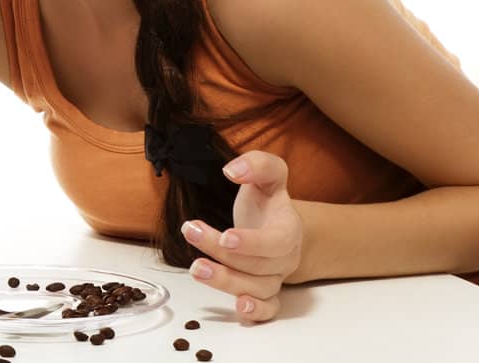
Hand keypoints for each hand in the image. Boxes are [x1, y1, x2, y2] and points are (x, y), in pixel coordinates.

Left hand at [181, 150, 303, 321]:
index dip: (252, 243)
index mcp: (288, 228)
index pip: (276, 241)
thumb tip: (232, 170)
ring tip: (196, 268)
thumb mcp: (267, 173)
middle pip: (258, 264)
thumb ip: (256, 164)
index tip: (225, 236)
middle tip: (191, 232)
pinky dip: (256, 313)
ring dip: (225, 281)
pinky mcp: (265, 293)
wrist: (272, 222)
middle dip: (222, 253)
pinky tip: (237, 306)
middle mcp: (285, 258)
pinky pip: (268, 310)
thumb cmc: (266, 199)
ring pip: (257, 289)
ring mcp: (276, 277)